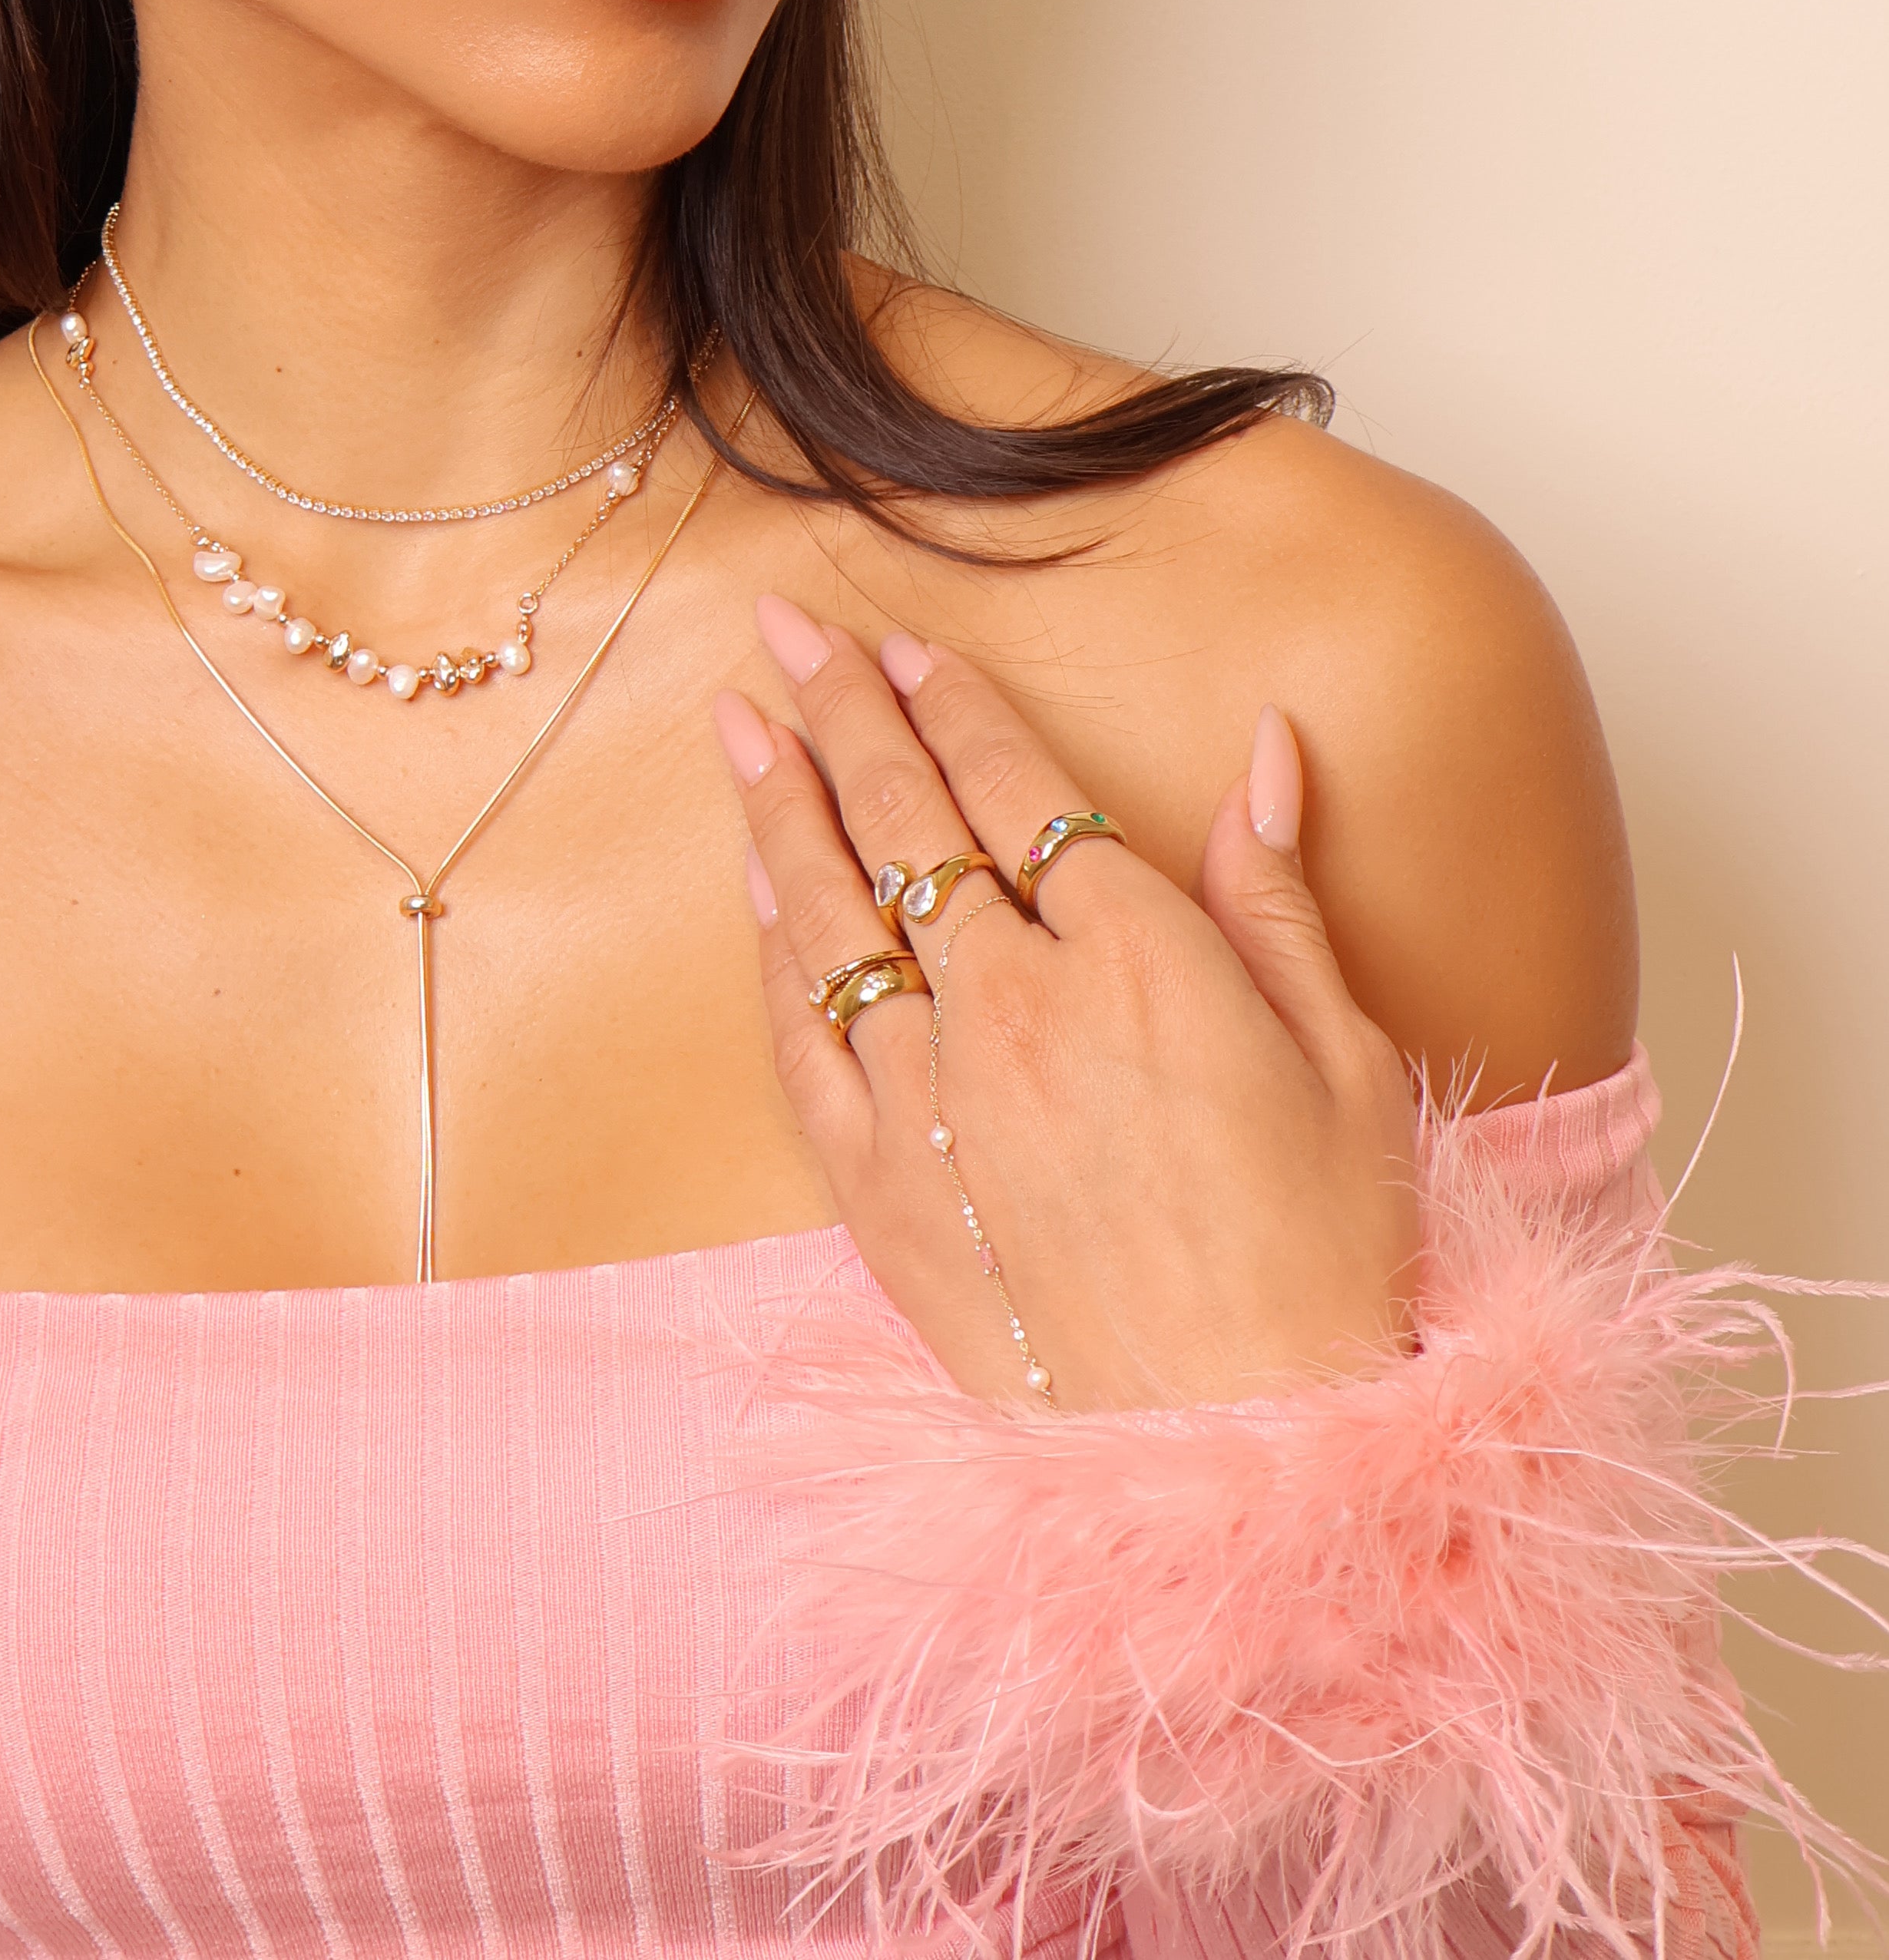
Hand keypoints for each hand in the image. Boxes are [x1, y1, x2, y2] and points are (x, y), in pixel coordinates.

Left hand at [719, 599, 1419, 1409]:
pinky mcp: (877, 1190)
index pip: (1017, 794)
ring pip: (834, 915)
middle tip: (787, 626)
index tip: (905, 647)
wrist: (1244, 1461)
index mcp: (1139, 965)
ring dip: (782, 804)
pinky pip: (803, 1040)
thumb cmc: (1321, 1264)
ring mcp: (934, 1100)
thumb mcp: (1347, 1064)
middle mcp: (1018, 1012)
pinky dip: (773, 950)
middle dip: (843, 713)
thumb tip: (1269, 753)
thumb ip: (1278, 898)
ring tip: (740, 719)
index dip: (955, 709)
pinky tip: (756, 883)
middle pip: (907, 825)